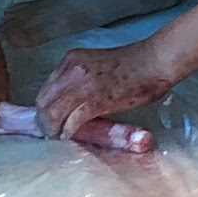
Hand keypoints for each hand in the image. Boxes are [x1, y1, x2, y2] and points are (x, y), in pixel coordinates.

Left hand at [30, 40, 170, 144]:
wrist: (154, 61)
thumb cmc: (132, 65)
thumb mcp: (95, 65)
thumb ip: (78, 80)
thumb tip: (69, 101)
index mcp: (71, 60)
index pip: (45, 89)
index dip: (45, 107)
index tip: (50, 119)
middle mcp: (71, 69)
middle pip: (43, 102)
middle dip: (44, 120)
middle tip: (51, 132)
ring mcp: (82, 84)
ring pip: (53, 113)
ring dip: (54, 129)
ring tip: (60, 136)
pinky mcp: (95, 100)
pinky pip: (72, 121)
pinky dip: (69, 131)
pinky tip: (71, 136)